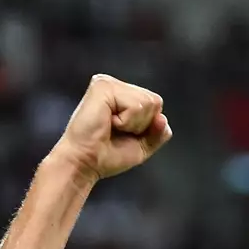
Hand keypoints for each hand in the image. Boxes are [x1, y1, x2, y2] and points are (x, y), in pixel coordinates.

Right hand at [48, 74, 171, 182]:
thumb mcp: (142, 146)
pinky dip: (127, 122)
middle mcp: (115, 86)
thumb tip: (163, 118)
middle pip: (155, 101)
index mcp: (123, 95)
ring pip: (148, 103)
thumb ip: (158, 133)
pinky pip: (136, 106)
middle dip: (142, 125)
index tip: (124, 134)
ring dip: (133, 124)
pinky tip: (108, 123)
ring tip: (111, 127)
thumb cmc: (106, 156)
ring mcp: (108, 84)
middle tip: (117, 131)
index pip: (155, 104)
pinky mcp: (103, 86)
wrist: (86, 164)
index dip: (147, 127)